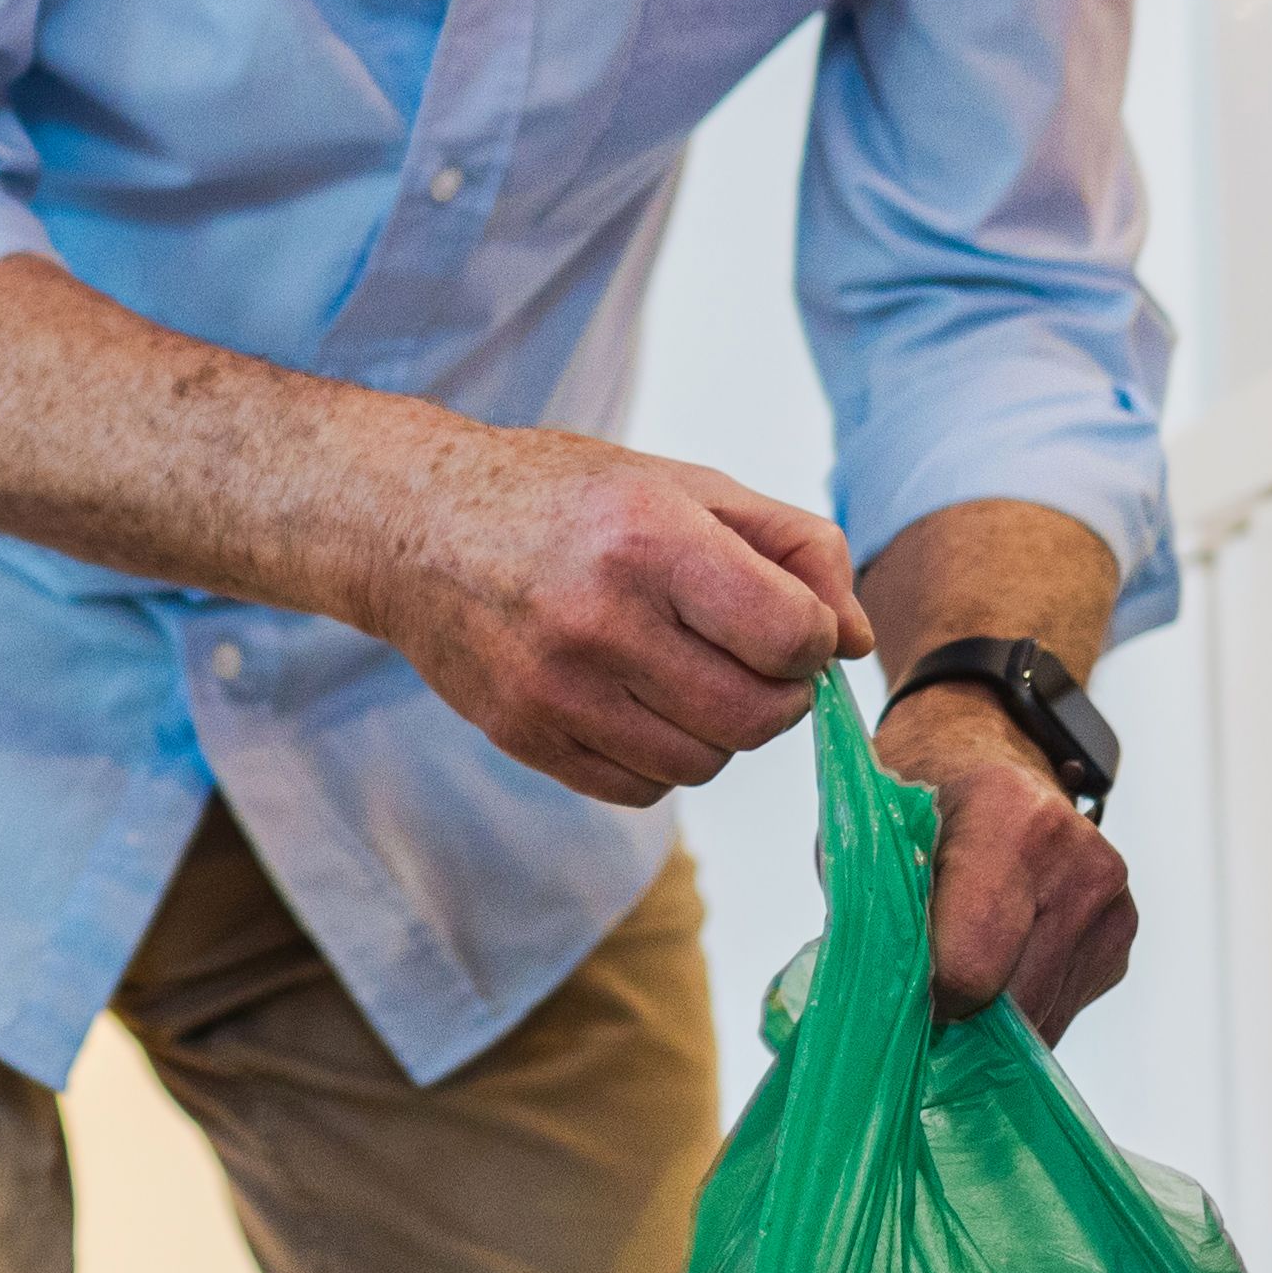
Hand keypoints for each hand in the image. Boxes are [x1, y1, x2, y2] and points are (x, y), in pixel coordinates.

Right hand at [347, 421, 872, 806]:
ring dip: (720, 728)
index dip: (812, 638)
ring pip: (706, 762)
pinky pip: (645, 788)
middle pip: (757, 717)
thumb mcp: (685, 485)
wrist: (415, 526)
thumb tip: (856, 641)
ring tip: (685, 671)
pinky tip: (636, 700)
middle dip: (780, 696)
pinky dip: (663, 756)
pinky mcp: (527, 737)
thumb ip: (793, 548)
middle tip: (752, 658)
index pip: (792, 637)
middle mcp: (600, 621)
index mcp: (650, 540)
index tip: (788, 621)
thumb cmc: (563, 497)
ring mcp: (558, 689)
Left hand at [875, 681, 1139, 1028]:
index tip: (902, 992)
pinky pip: (1063, 1003)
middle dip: (962, 1016)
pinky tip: (996, 957)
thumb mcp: (866, 834)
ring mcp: (1109, 892)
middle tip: (922, 994)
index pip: (972, 967)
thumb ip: (878, 918)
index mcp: (1008, 821)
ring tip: (955, 969)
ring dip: (992, 1017)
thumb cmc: (913, 793)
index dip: (926, 1001)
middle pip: (1015, 1001)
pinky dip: (1021, 1001)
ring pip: (1043, 1014)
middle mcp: (1075, 856)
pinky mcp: (1120, 926)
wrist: (981, 749)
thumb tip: (888, 1015)